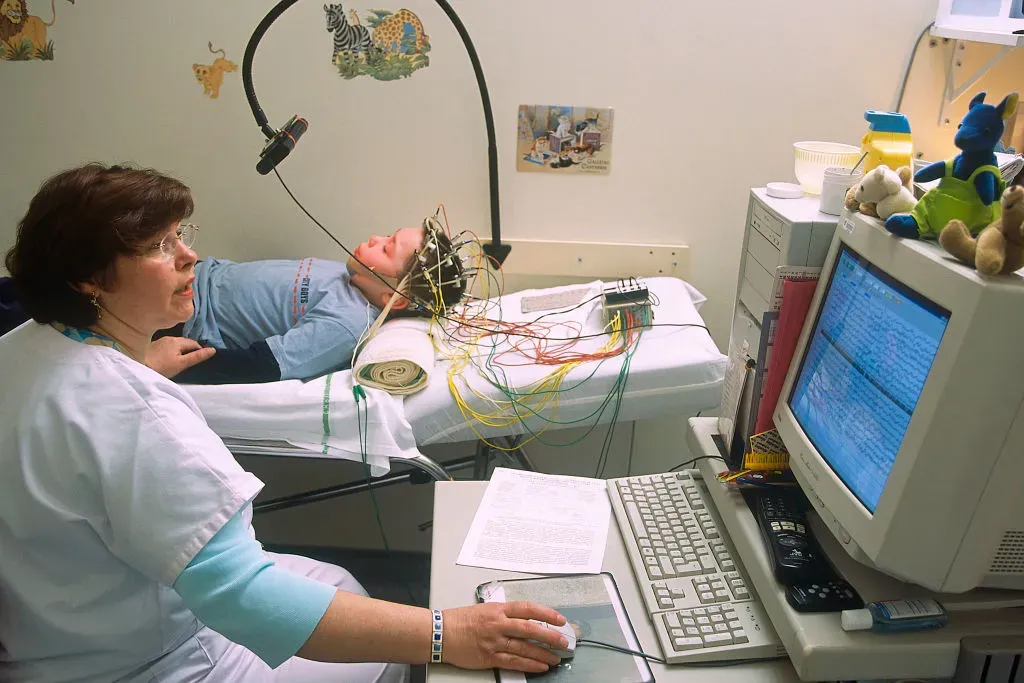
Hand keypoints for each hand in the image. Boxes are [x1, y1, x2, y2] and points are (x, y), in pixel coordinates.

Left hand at [146, 336, 214, 378]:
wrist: (138, 367)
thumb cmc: (162, 367)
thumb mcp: (182, 364)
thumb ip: (197, 357)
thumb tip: (212, 350)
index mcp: (177, 341)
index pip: (194, 343)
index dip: (199, 350)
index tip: (199, 359)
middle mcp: (169, 338)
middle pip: (184, 342)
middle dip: (189, 349)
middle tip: (190, 361)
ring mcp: (160, 341)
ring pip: (175, 344)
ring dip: (180, 350)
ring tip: (180, 360)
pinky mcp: (153, 345)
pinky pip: (167, 346)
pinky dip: (171, 351)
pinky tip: (168, 358)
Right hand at [441, 601, 567, 672]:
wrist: (441, 633)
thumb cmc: (460, 620)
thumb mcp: (485, 609)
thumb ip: (505, 613)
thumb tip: (526, 619)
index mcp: (498, 609)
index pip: (528, 609)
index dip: (547, 613)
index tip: (560, 619)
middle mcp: (498, 624)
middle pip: (531, 629)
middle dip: (550, 636)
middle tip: (564, 641)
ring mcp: (494, 641)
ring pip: (525, 648)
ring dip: (543, 654)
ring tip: (556, 658)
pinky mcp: (489, 657)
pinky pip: (514, 661)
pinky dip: (529, 664)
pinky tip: (540, 666)